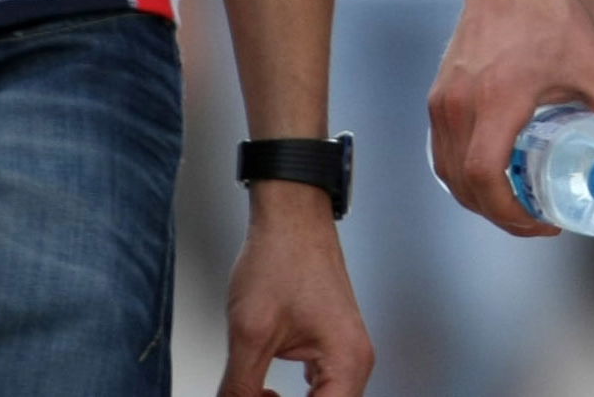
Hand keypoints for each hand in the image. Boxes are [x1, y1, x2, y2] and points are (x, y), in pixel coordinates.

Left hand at [218, 183, 372, 393]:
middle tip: (246, 396)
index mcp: (347, 363)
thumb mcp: (249, 335)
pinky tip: (262, 394)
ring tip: (251, 395)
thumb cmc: (281, 256)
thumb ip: (239, 392)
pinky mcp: (330, 348)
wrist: (290, 214)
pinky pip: (316, 392)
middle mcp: (354, 362)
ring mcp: (345, 355)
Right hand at [427, 0, 593, 236]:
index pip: (485, 178)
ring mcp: (442, 101)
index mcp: (497, 99)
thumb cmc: (547, 14)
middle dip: (500, 214)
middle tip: (536, 217)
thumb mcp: (593, 64)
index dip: (511, 215)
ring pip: (449, 173)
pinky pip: (443, 151)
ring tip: (518, 200)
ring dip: (479, 197)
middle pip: (464, 186)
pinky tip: (496, 171)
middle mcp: (460, 105)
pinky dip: (465, 174)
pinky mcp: (438, 96)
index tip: (542, 221)